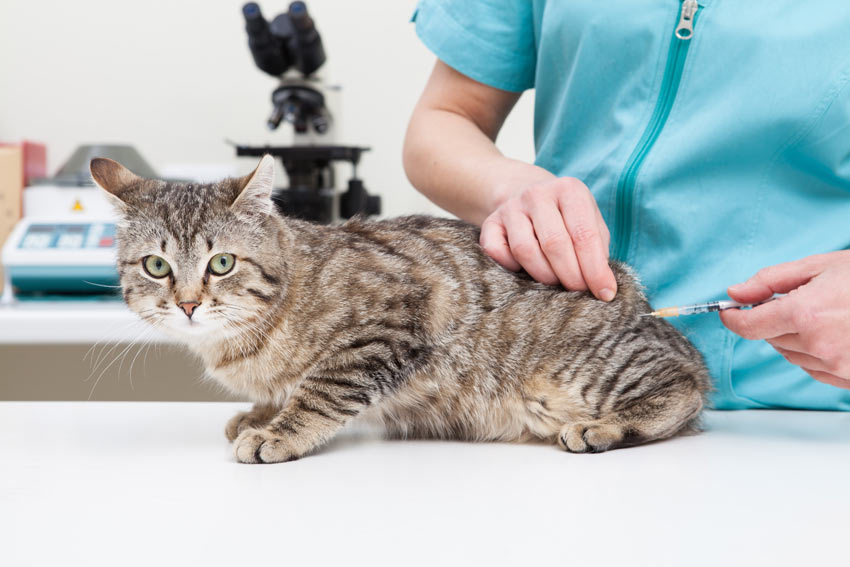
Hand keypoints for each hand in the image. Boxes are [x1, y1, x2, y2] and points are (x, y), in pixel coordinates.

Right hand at [479, 177, 616, 300]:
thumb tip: (603, 287)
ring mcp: (511, 207)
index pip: (584, 234)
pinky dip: (511, 268)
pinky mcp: (490, 223)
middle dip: (570, 276)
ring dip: (543, 275)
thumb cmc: (567, 218)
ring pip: (524, 250)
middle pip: (554, 243)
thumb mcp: (590, 222)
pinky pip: (497, 252)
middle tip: (578, 292)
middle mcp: (537, 194)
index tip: (604, 293)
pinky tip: (524, 270)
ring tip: (556, 282)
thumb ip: (599, 250)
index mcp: (569, 190)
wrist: (527, 194)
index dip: (595, 269)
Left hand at [720, 251, 849, 388]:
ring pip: (790, 354)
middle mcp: (818, 345)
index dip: (732, 317)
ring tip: (826, 313)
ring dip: (794, 336)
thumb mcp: (819, 266)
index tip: (728, 310)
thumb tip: (735, 292)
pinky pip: (814, 368)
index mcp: (805, 314)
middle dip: (773, 320)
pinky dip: (814, 352)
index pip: (748, 326)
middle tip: (799, 299)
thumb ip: (770, 281)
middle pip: (769, 338)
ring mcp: (837, 365)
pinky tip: (836, 332)